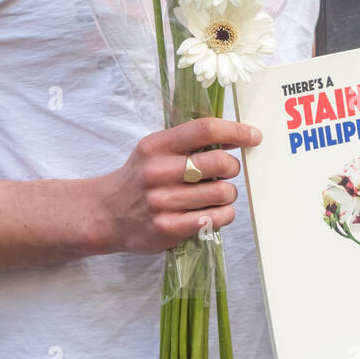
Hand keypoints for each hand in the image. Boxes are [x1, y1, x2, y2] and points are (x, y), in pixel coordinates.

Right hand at [94, 117, 260, 255]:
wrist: (105, 213)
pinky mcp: (168, 228)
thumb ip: (188, 142)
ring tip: (217, 194)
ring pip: (222, 193)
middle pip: (220, 163)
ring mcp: (162, 202)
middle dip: (232, 167)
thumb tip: (234, 136)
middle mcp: (158, 171)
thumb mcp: (154, 150)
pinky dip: (223, 214)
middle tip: (226, 172)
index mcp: (157, 145)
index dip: (236, 131)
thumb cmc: (139, 178)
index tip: (254, 136)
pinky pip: (216, 218)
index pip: (204, 129)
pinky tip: (213, 211)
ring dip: (228, 193)